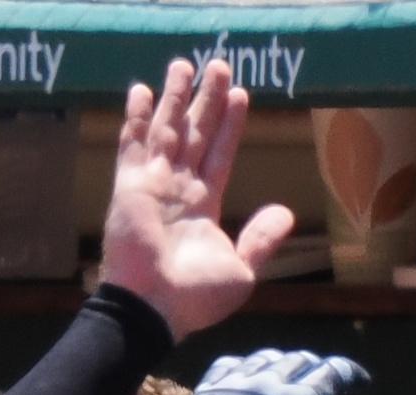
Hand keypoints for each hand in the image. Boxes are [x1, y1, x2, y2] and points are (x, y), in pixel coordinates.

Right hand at [98, 59, 297, 339]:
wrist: (156, 308)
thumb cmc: (197, 298)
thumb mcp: (242, 270)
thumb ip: (261, 239)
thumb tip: (285, 213)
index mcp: (203, 207)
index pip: (219, 155)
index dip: (229, 125)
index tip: (240, 94)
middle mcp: (178, 190)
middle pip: (195, 134)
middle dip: (206, 100)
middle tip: (218, 65)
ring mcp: (153, 185)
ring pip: (167, 130)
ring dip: (175, 97)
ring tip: (183, 64)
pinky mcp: (130, 187)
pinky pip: (134, 145)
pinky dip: (138, 117)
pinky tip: (143, 90)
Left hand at [155, 350, 398, 394]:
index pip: (334, 371)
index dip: (352, 375)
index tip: (362, 384)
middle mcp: (268, 383)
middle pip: (300, 360)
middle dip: (319, 369)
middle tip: (328, 384)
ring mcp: (234, 384)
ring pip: (266, 358)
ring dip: (285, 364)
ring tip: (291, 378)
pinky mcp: (207, 393)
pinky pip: (230, 365)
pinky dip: (248, 366)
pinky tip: (250, 377)